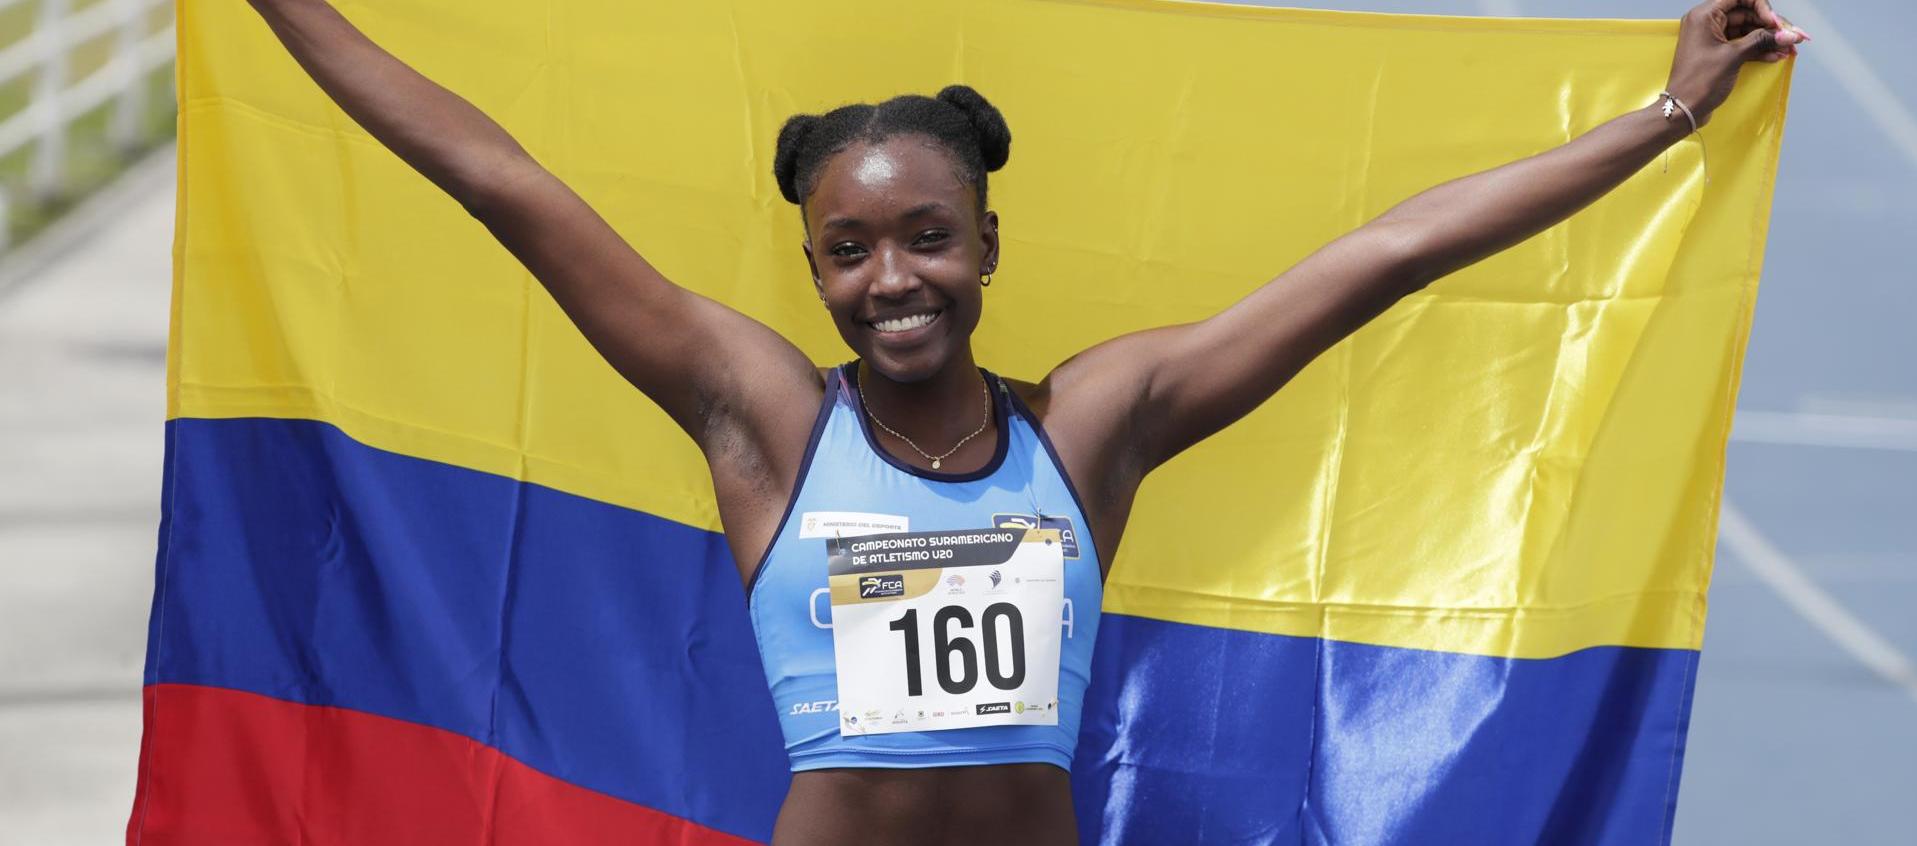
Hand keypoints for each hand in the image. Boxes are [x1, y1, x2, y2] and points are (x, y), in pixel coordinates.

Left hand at [1665, 0, 1808, 126]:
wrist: (1683, 110)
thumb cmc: (1699, 82)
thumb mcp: (1734, 57)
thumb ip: (1762, 41)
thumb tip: (1789, 34)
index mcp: (1704, 15)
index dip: (1761, 6)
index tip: (1774, 23)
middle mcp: (1707, 22)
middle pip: (1746, 13)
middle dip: (1770, 25)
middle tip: (1791, 36)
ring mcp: (1712, 38)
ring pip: (1747, 29)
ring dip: (1768, 38)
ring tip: (1789, 48)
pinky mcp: (1717, 52)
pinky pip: (1742, 43)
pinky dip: (1759, 48)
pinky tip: (1777, 55)